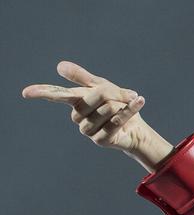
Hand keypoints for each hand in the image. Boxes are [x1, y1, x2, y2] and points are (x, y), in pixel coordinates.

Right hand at [22, 60, 149, 153]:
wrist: (136, 127)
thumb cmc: (117, 105)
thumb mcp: (101, 86)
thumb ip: (82, 77)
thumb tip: (59, 66)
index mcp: (75, 101)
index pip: (55, 94)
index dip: (41, 93)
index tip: (26, 93)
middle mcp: (77, 116)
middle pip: (94, 96)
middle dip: (113, 93)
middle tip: (125, 95)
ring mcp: (87, 130)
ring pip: (106, 109)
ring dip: (122, 105)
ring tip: (126, 106)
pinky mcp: (100, 140)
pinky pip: (116, 121)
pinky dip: (129, 111)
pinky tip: (139, 103)